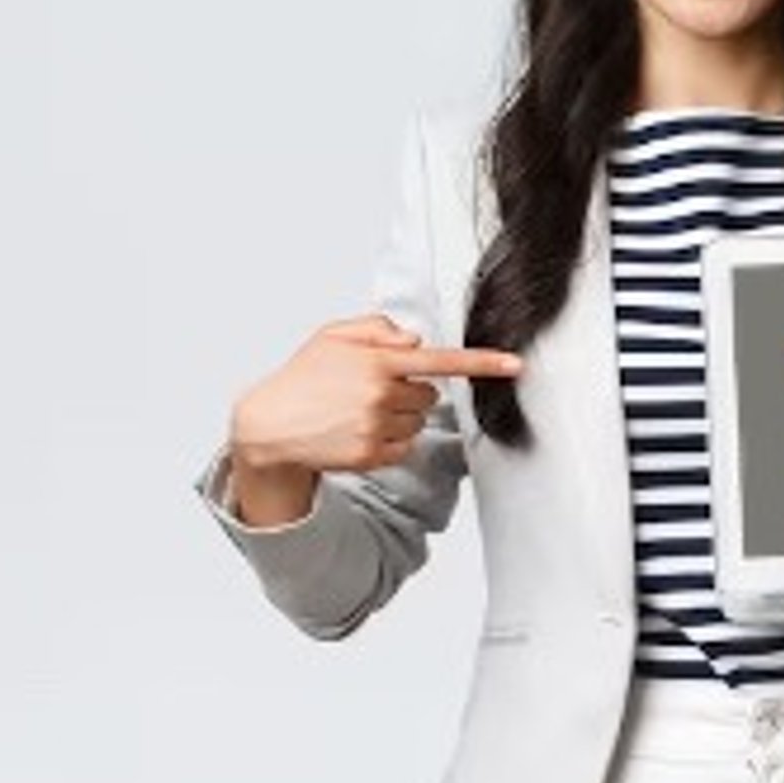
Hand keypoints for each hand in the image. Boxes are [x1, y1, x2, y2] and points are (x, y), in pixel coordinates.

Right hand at [229, 313, 521, 475]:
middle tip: (372, 391)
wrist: (268, 426)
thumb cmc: (303, 377)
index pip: (441, 360)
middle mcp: (381, 394)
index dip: (483, 362)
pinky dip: (388, 440)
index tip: (515, 363)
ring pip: (418, 421)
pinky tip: (356, 432)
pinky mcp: (371, 455)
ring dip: (398, 416)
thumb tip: (413, 339)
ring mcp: (376, 427)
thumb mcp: (333, 335)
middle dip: (409, 391)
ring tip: (357, 412)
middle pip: (429, 394)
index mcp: (377, 360)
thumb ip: (377, 328)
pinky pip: (403, 446)